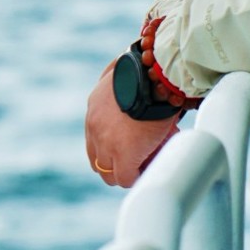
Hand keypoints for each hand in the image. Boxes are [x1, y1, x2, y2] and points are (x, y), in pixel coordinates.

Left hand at [85, 58, 179, 189]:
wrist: (155, 75)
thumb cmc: (147, 71)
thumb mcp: (124, 75)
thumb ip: (119, 84)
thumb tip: (125, 72)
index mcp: (95, 108)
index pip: (95, 140)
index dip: (112, 149)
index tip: (132, 148)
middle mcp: (94, 127)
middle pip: (98, 161)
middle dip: (117, 164)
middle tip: (140, 160)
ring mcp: (106, 143)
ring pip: (110, 174)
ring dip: (127, 172)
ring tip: (148, 165)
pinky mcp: (123, 154)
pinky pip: (127, 178)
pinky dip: (138, 177)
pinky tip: (153, 168)